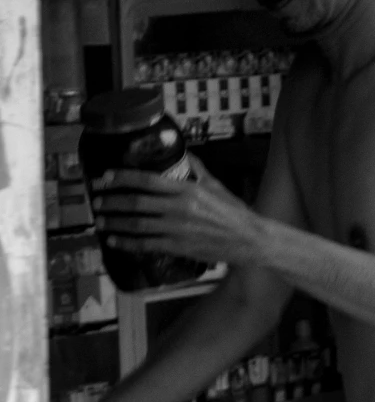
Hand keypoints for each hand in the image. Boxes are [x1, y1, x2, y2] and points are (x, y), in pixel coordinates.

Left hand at [94, 160, 266, 267]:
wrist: (250, 240)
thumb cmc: (234, 212)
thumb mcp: (217, 186)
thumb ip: (198, 170)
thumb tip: (184, 154)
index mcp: (188, 190)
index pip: (147, 181)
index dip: (122, 178)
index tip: (105, 177)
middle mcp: (179, 209)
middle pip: (135, 203)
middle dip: (111, 201)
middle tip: (97, 200)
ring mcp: (177, 230)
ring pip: (136, 225)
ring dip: (114, 222)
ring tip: (100, 220)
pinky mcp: (178, 247)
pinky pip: (145, 244)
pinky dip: (126, 242)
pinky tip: (114, 240)